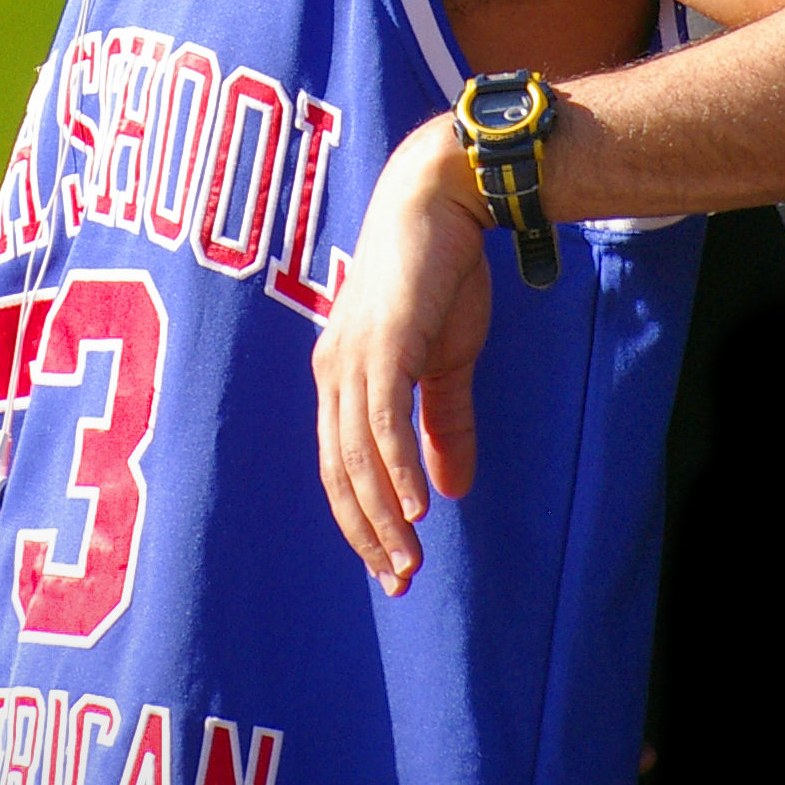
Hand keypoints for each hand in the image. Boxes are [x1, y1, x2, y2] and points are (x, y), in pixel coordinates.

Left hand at [312, 115, 491, 593]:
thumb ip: (444, 424)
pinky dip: (398, 470)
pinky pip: (383, 421)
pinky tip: (419, 509)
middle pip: (340, 472)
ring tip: (411, 560)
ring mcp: (352, 356)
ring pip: (357, 456)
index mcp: (342, 376)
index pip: (339, 466)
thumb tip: (450, 493)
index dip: (362, 521)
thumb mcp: (444, 362)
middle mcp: (334, 370)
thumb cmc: (439, 275)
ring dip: (385, 515)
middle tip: (400, 581)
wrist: (443, 203)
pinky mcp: (381, 343)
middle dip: (369, 532)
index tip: (392, 569)